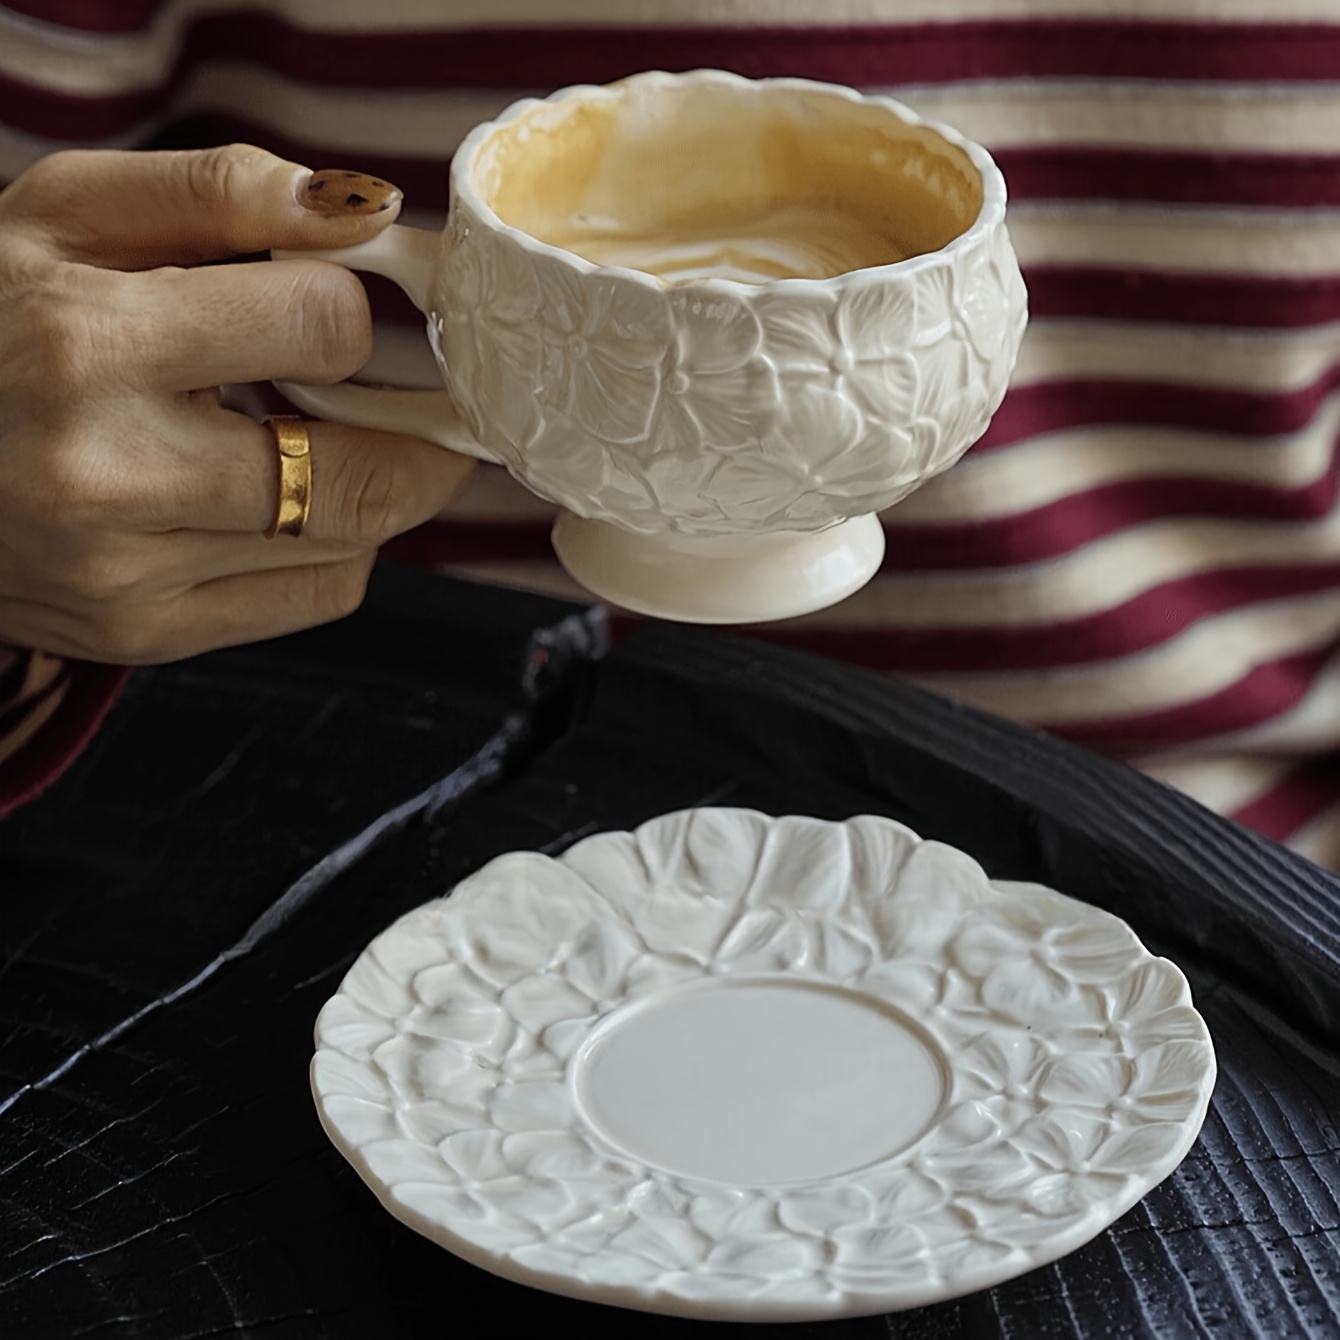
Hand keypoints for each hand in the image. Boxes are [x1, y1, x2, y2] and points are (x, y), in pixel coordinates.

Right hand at [0, 144, 475, 663]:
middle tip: (426, 399)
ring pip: (355, 543)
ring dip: (379, 483)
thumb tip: (365, 212)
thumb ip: (219, 194)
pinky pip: (319, 597)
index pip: (324, 329)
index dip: (350, 307)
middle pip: (369, 477)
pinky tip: (286, 498)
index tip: (336, 303)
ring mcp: (128, 577)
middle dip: (425, 432)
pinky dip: (339, 543)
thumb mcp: (67, 214)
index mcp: (87, 347)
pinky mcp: (144, 635)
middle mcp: (109, 478)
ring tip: (334, 434)